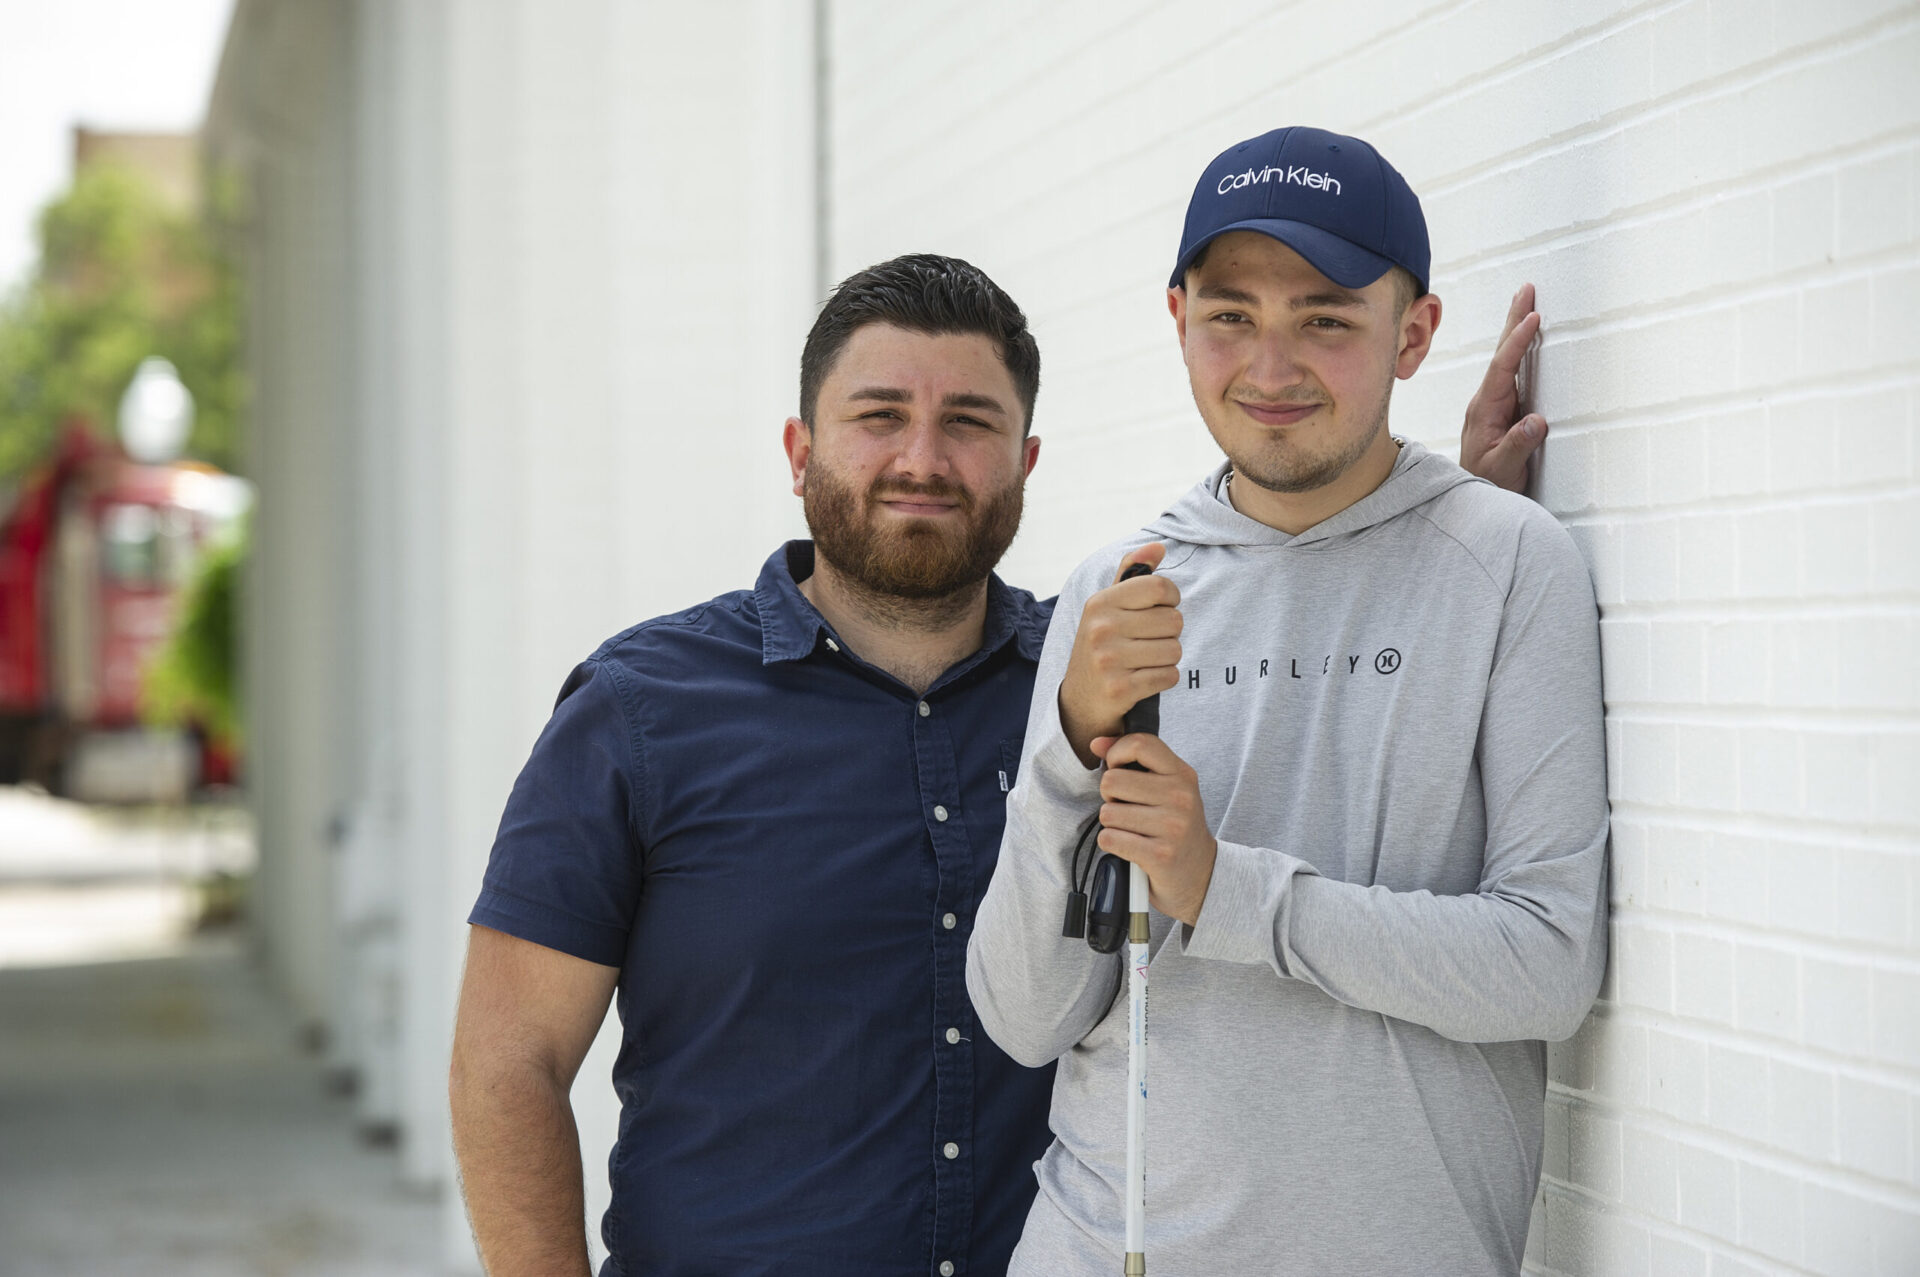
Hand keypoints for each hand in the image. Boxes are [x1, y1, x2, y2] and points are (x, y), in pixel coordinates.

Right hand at [1057, 543, 1181, 766]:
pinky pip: (1169, 676)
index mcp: (1100, 602)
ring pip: (1175, 650)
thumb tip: (1158, 546)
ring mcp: (1108, 660)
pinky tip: (1146, 680)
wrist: (1081, 700)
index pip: (1160, 587)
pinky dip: (1164, 679)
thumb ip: (1133, 575)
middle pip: (1174, 620)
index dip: (1171, 599)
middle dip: (1169, 633)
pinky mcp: (1120, 689)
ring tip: (1146, 661)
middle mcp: (1101, 628)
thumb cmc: (1103, 646)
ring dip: (1168, 658)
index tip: (1160, 609)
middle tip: (1148, 643)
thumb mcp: (1108, 608)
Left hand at [1090, 733, 1216, 926]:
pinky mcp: (1160, 855)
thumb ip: (1134, 761)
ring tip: (1133, 831)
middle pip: (1112, 781)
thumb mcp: (1166, 788)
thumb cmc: (1175, 827)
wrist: (1201, 875)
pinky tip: (1130, 847)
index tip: (1117, 769)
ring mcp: (1172, 826)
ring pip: (1107, 813)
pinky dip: (1112, 844)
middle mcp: (1181, 797)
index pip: (1140, 743)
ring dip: (1112, 825)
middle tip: (1128, 810)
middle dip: (1110, 798)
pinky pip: (1110, 839)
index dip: (1116, 753)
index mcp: (1183, 774)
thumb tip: (1096, 743)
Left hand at [1460, 283, 1545, 493]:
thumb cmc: (1488, 481)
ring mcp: (1495, 401)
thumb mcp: (1503, 468)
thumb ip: (1518, 445)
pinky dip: (1520, 348)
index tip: (1531, 319)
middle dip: (1514, 320)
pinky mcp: (1504, 406)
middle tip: (1526, 289)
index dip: (1516, 342)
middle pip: (1501, 353)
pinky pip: (1513, 370)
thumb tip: (1536, 421)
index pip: (1501, 368)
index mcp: (1485, 409)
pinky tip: (1527, 336)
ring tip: (1527, 301)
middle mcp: (1488, 400)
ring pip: (1507, 358)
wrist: (1473, 492)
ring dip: (1516, 329)